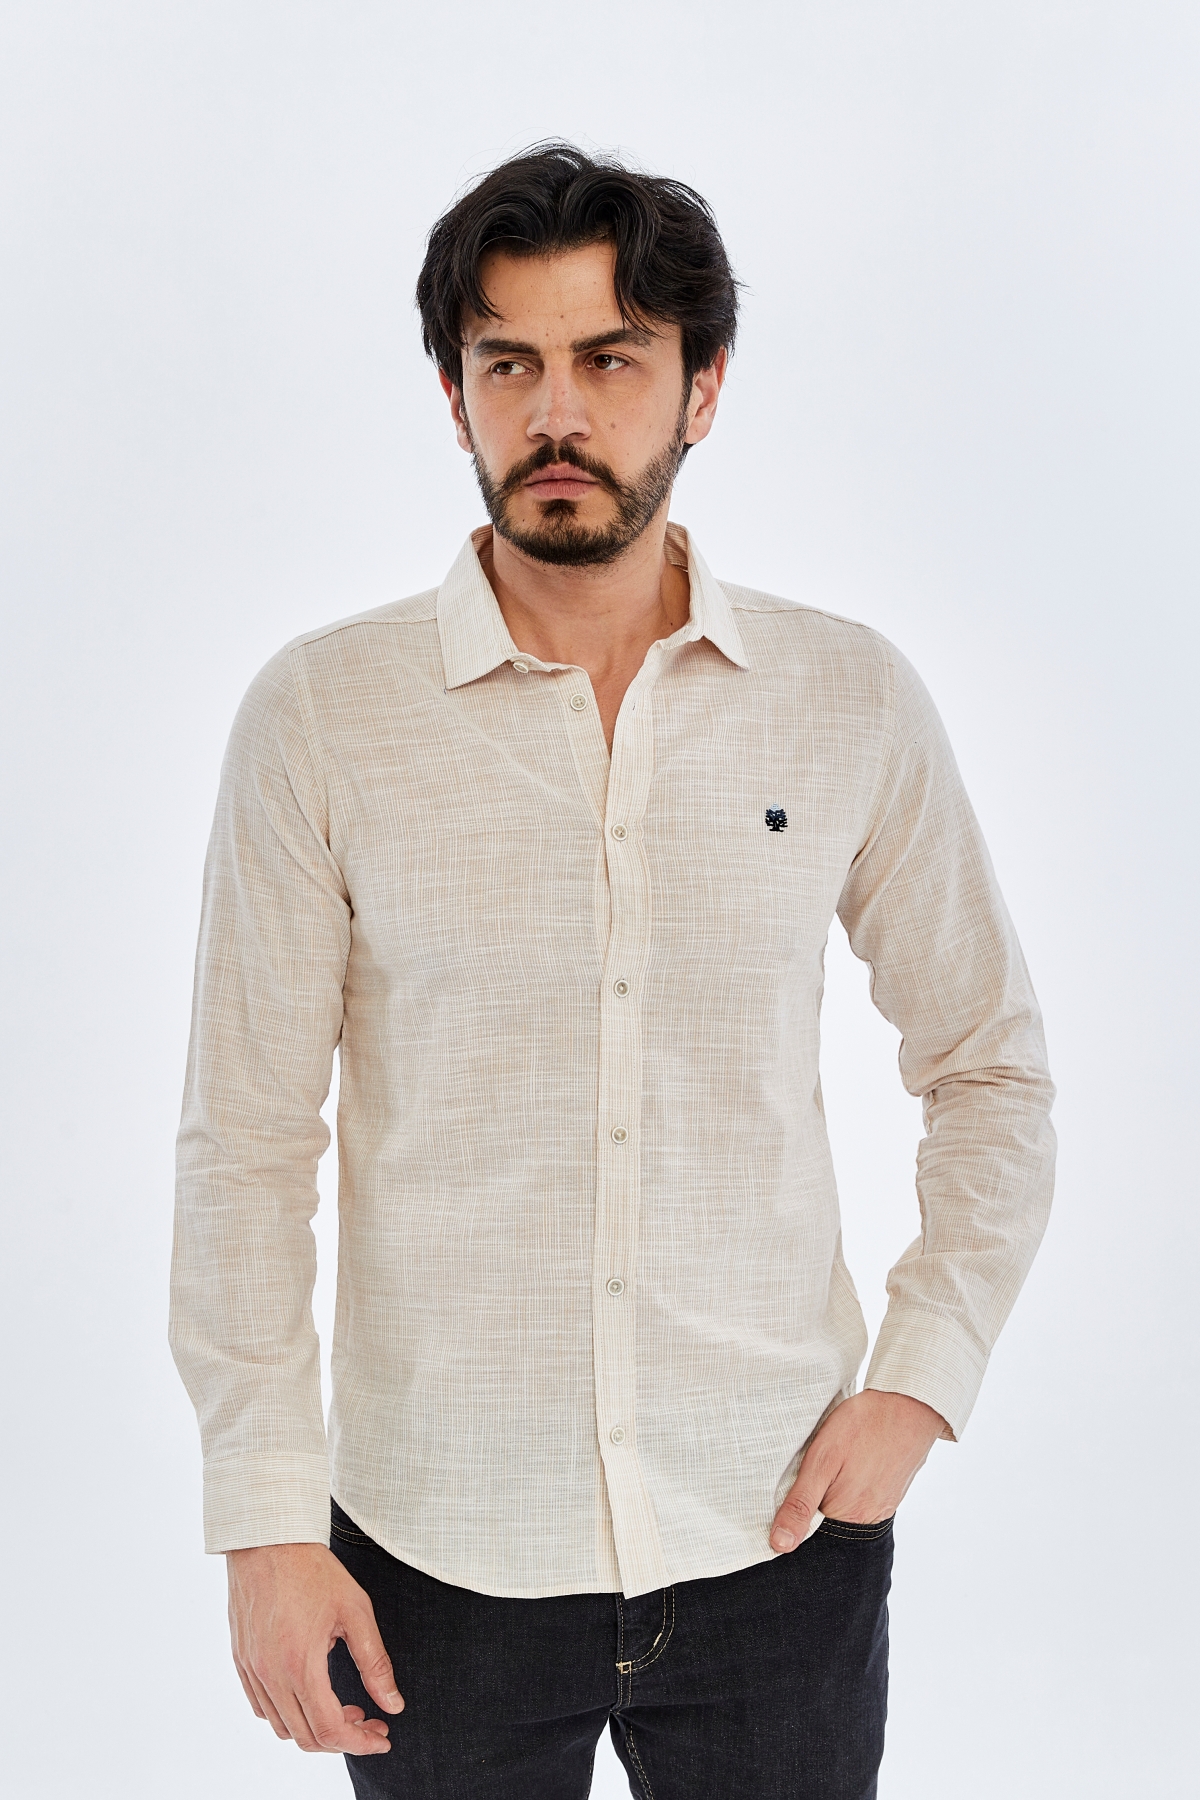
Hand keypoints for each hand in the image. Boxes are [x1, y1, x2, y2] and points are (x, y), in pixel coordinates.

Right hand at [226, 1542, 402, 1754]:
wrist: (268, 1539)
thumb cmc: (313, 1570)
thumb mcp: (356, 1611)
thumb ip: (375, 1663)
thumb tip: (393, 1704)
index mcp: (300, 1665)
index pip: (330, 1730)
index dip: (361, 1742)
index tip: (382, 1736)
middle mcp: (270, 1675)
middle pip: (306, 1738)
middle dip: (344, 1739)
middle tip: (370, 1721)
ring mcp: (251, 1669)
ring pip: (282, 1727)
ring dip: (315, 1729)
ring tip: (345, 1708)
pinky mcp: (241, 1660)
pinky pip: (262, 1707)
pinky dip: (288, 1714)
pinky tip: (311, 1694)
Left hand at [770, 1390, 945, 1551]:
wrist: (907, 1405)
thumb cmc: (862, 1426)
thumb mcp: (821, 1460)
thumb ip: (800, 1503)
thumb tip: (780, 1544)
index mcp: (846, 1516)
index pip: (807, 1534)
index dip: (791, 1518)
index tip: (781, 1498)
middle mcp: (866, 1519)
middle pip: (826, 1524)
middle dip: (811, 1507)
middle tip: (810, 1472)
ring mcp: (881, 1507)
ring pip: (842, 1512)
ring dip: (829, 1495)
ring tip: (829, 1467)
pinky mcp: (889, 1494)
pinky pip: (860, 1501)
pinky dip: (847, 1488)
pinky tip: (845, 1467)